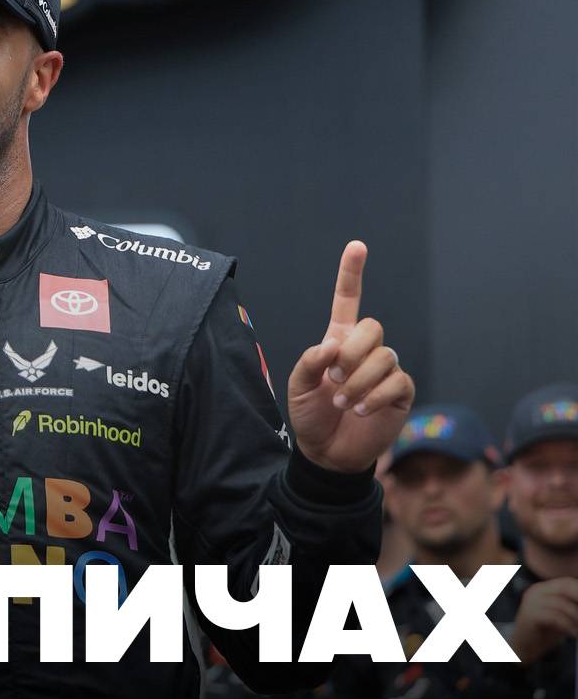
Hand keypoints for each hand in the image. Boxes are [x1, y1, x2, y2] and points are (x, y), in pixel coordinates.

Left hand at [286, 241, 414, 472]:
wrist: (327, 452)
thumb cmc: (310, 416)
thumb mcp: (297, 387)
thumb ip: (309, 362)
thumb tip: (332, 345)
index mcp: (338, 341)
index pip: (348, 301)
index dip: (351, 274)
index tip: (357, 246)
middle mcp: (364, 351)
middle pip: (372, 327)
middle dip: (352, 352)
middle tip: (334, 378)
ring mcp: (385, 370)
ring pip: (385, 356)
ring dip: (359, 381)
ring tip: (343, 402)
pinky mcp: (400, 392)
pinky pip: (396, 381)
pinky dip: (375, 396)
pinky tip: (360, 411)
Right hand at [510, 577, 577, 663]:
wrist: (524, 647)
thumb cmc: (545, 631)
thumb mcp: (563, 616)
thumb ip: (573, 608)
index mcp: (544, 588)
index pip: (567, 583)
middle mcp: (536, 591)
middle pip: (565, 586)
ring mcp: (531, 602)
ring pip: (562, 603)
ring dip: (577, 617)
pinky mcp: (528, 615)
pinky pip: (554, 617)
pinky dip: (568, 626)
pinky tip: (574, 634)